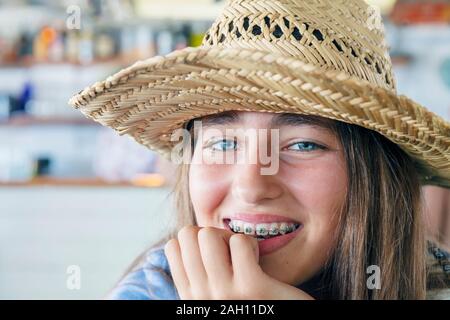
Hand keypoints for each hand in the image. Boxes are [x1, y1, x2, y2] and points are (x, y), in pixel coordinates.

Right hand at [164, 225, 314, 299]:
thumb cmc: (251, 304)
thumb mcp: (216, 296)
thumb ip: (202, 275)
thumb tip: (193, 236)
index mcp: (189, 297)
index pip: (173, 245)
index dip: (196, 240)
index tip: (215, 255)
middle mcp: (200, 297)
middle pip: (187, 234)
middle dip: (212, 235)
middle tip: (231, 253)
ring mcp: (223, 293)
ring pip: (208, 233)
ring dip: (229, 238)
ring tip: (244, 257)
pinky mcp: (250, 287)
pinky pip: (239, 241)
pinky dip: (251, 244)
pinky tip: (259, 262)